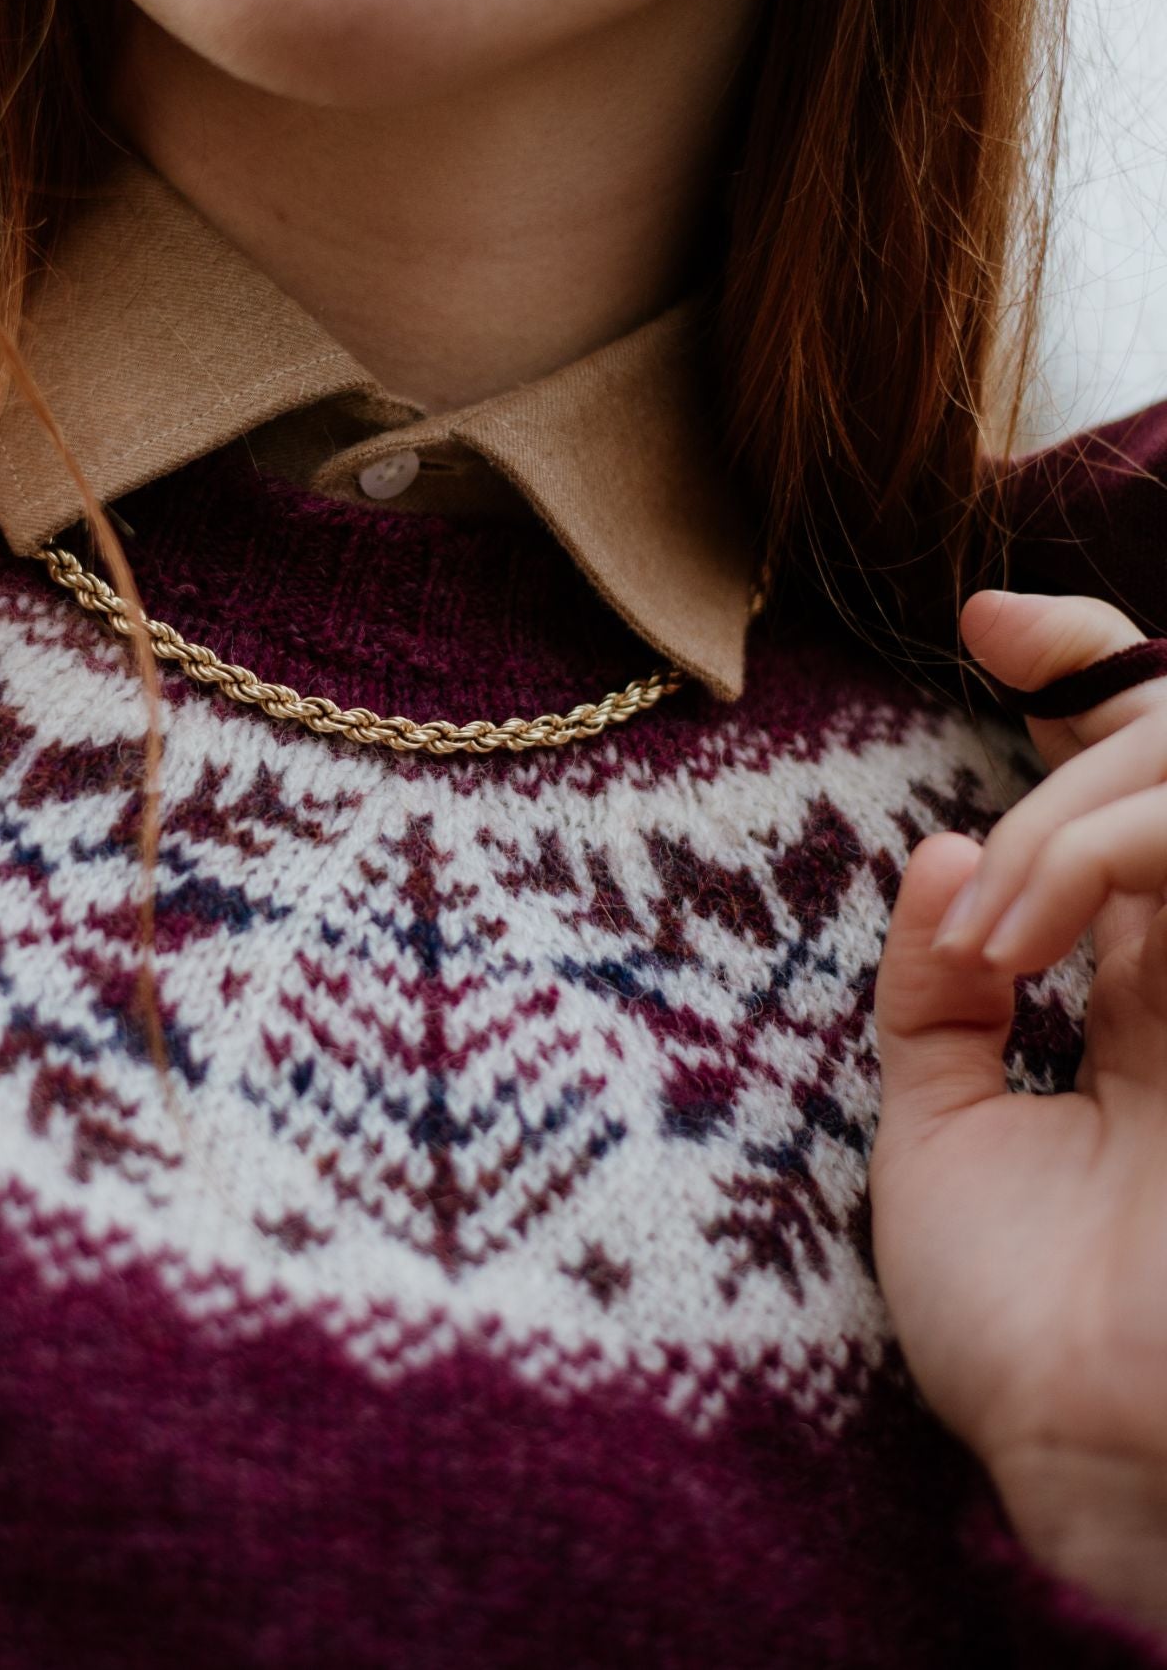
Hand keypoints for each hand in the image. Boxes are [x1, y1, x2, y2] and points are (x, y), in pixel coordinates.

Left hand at [870, 588, 1166, 1636]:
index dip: (1080, 686)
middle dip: (1097, 712)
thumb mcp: (942, 1133)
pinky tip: (1029, 926)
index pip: (1134, 795)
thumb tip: (946, 845)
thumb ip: (935, 994)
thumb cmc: (1017, 1323)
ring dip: (1097, 813)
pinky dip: (1119, 848)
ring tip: (1002, 925)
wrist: (1083, 1454)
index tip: (991, 625)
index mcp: (1146, 997)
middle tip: (993, 766)